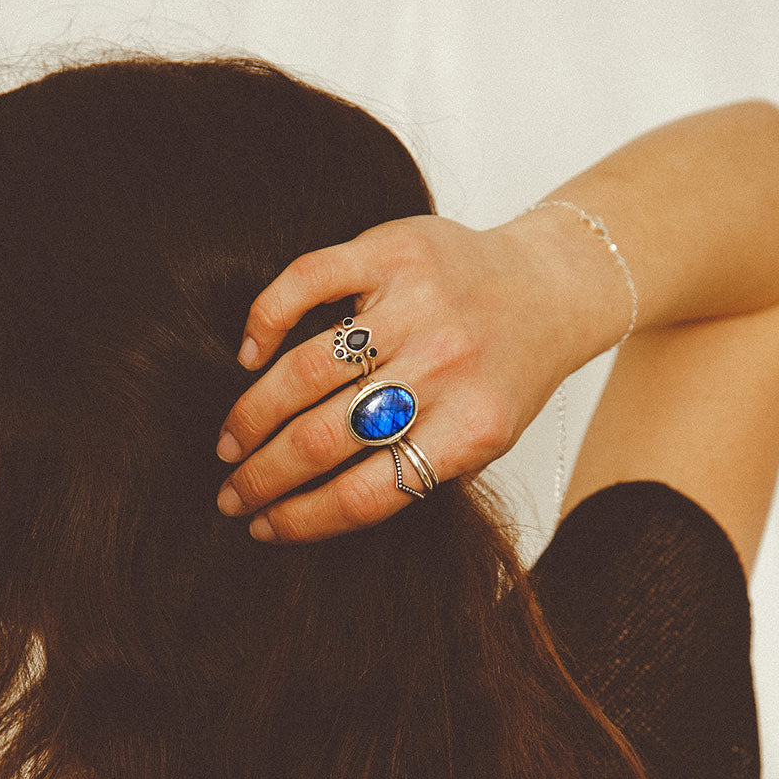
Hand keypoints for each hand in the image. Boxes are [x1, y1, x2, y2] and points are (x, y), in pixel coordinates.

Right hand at [214, 213, 584, 542]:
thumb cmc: (504, 373)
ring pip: (304, 370)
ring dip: (252, 416)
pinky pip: (305, 282)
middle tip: (230, 493)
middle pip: (323, 439)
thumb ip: (418, 473)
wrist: (548, 286)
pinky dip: (265, 320)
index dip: (300, 519)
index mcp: (470, 429)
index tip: (262, 526)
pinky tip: (248, 358)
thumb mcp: (483, 440)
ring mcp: (415, 305)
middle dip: (261, 476)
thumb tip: (313, 510)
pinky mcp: (391, 251)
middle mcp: (443, 367)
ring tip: (229, 443)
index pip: (364, 494)